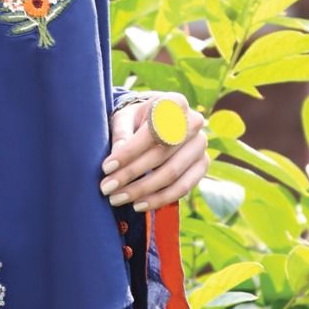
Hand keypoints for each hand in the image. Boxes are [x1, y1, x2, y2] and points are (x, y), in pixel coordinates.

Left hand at [101, 91, 208, 211]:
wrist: (157, 120)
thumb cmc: (136, 118)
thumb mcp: (124, 117)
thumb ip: (120, 134)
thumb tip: (115, 158)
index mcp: (174, 104)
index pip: (151, 132)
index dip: (129, 152)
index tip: (106, 167)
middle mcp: (194, 122)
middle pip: (161, 155)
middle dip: (130, 174)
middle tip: (106, 188)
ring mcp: (201, 145)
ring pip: (171, 174)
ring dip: (142, 191)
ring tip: (116, 199)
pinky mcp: (202, 165)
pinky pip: (183, 188)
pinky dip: (159, 199)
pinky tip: (138, 205)